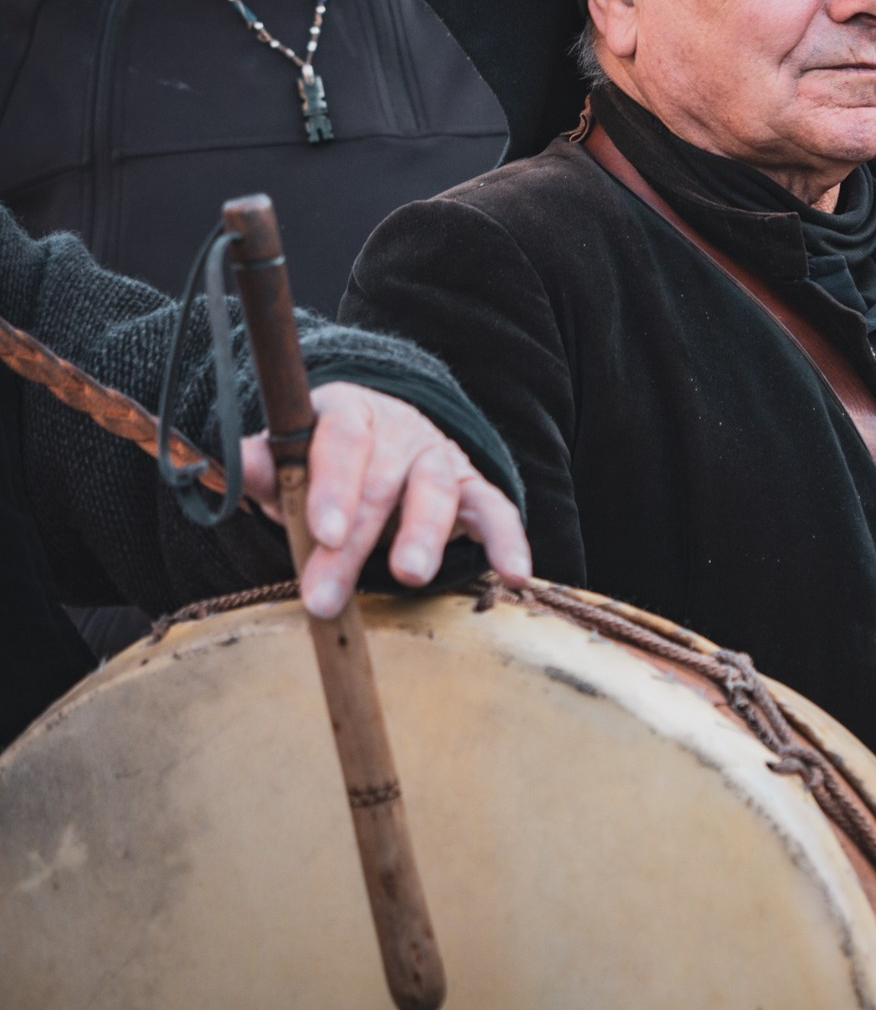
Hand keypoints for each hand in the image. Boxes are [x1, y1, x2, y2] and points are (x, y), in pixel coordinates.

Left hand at [241, 381, 531, 616]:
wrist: (378, 442)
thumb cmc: (322, 464)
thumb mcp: (288, 462)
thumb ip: (263, 469)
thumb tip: (227, 464)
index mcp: (348, 412)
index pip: (342, 441)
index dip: (333, 486)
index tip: (324, 532)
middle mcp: (399, 428)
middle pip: (381, 481)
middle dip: (354, 544)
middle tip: (326, 597)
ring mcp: (439, 457)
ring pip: (436, 491)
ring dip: (423, 535)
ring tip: (410, 576)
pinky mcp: (474, 488)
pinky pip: (496, 510)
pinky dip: (508, 541)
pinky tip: (514, 575)